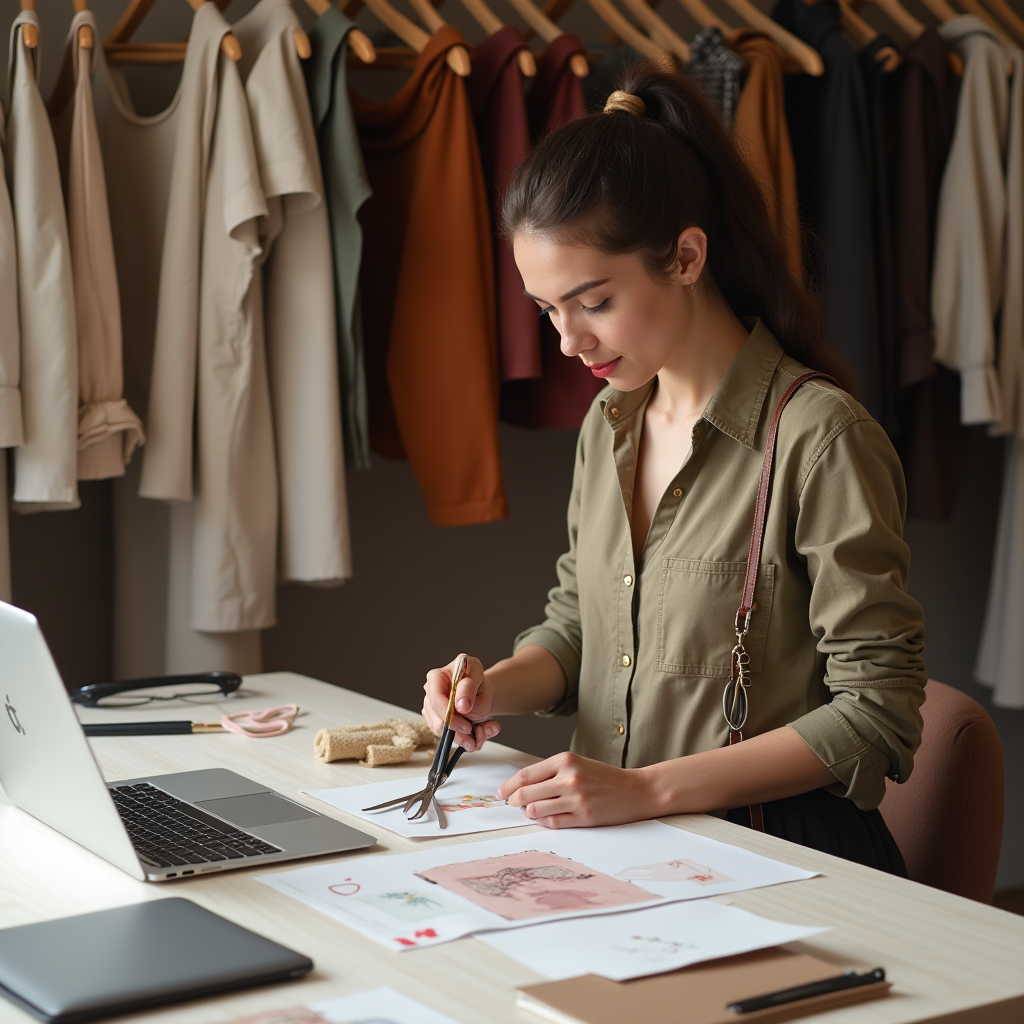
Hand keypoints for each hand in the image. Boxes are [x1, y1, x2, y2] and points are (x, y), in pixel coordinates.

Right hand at [422, 654, 500, 752]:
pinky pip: (452, 739)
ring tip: (486, 729)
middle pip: (438, 722)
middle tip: (479, 731)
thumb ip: (469, 687)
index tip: (467, 726)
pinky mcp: (439, 725)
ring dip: (467, 737)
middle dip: (460, 731)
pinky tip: (482, 730)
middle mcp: (430, 696)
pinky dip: (470, 739)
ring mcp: (433, 712)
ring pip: (445, 735)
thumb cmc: (475, 678)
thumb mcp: (476, 673)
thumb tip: (461, 706)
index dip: (450, 716)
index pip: (436, 701)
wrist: (479, 690)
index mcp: (435, 678)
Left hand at [498, 752, 656, 827]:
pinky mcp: (584, 817)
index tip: (502, 792)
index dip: (509, 786)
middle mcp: (569, 778)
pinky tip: (546, 818)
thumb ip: (551, 772)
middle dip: (513, 801)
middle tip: (511, 804)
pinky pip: (552, 823)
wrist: (636, 790)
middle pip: (525, 793)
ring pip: (535, 810)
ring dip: (528, 812)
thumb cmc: (604, 778)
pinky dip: (544, 822)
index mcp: (565, 760)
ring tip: (531, 811)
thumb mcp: (577, 764)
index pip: (526, 775)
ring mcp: (576, 798)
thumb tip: (521, 787)